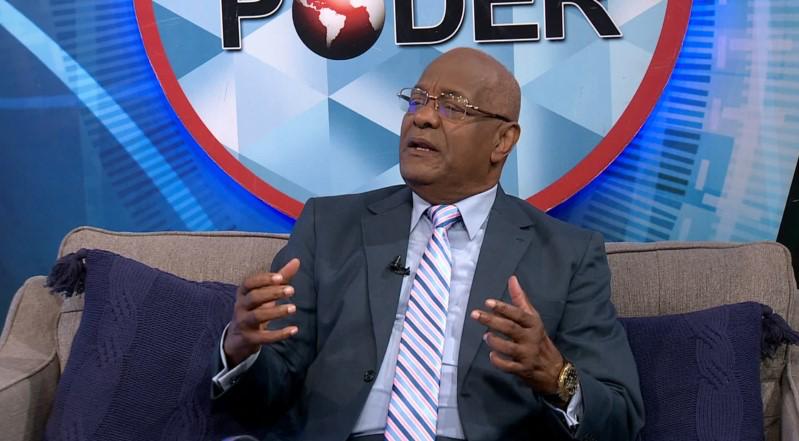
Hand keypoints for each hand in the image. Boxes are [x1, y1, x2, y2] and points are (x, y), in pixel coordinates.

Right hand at [223, 258, 300, 365]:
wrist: (237, 339)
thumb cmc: (255, 309)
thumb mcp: (265, 293)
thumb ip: (280, 277)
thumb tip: (297, 260)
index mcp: (243, 293)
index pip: (249, 283)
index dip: (263, 279)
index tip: (280, 277)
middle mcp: (240, 307)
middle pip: (254, 297)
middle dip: (272, 293)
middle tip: (291, 290)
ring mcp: (243, 323)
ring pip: (257, 316)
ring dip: (276, 312)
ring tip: (293, 308)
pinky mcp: (249, 339)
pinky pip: (264, 337)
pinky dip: (279, 334)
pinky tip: (294, 330)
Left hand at [470, 275, 563, 394]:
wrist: (553, 368)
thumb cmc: (538, 338)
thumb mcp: (533, 318)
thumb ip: (520, 299)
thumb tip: (512, 279)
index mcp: (533, 324)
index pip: (518, 314)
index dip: (503, 308)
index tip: (488, 302)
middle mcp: (531, 338)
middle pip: (510, 328)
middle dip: (491, 320)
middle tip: (474, 314)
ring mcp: (528, 355)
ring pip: (509, 348)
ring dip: (495, 341)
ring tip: (485, 336)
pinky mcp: (523, 369)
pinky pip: (509, 366)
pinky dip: (499, 361)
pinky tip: (491, 355)